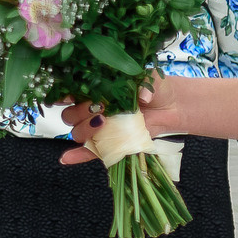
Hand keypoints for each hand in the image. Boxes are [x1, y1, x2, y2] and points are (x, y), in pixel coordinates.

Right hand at [56, 75, 189, 164]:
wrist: (173, 107)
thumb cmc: (157, 89)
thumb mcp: (151, 79)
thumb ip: (145, 83)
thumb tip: (142, 97)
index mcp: (96, 90)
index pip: (71, 92)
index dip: (64, 94)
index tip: (68, 95)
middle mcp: (94, 109)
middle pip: (71, 115)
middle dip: (79, 112)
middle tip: (100, 108)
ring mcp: (101, 128)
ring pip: (77, 132)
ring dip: (83, 130)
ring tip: (103, 124)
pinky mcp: (109, 143)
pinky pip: (89, 152)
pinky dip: (77, 156)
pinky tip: (67, 158)